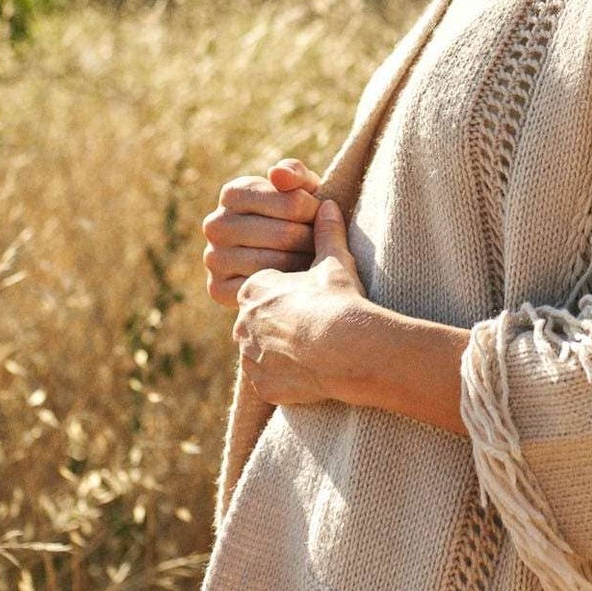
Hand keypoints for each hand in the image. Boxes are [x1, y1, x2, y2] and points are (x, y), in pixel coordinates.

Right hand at [202, 158, 323, 307]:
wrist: (284, 256)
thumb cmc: (297, 215)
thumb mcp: (302, 188)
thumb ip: (294, 173)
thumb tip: (277, 174)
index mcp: (233, 193)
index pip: (291, 204)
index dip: (315, 213)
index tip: (322, 218)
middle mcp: (216, 224)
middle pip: (285, 236)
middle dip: (312, 241)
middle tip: (323, 245)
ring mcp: (214, 257)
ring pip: (276, 264)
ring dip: (304, 265)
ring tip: (313, 261)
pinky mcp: (217, 288)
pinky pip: (263, 289)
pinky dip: (285, 287)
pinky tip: (294, 281)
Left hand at [232, 194, 371, 407]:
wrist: (348, 349)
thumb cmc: (338, 300)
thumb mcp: (335, 262)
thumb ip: (327, 234)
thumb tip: (328, 205)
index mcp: (254, 290)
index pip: (262, 289)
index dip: (288, 292)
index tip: (310, 296)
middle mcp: (243, 324)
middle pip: (259, 321)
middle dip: (282, 322)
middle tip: (314, 322)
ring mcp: (252, 357)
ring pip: (262, 352)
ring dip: (282, 351)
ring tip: (315, 348)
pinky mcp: (264, 385)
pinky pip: (271, 381)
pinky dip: (287, 377)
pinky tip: (312, 371)